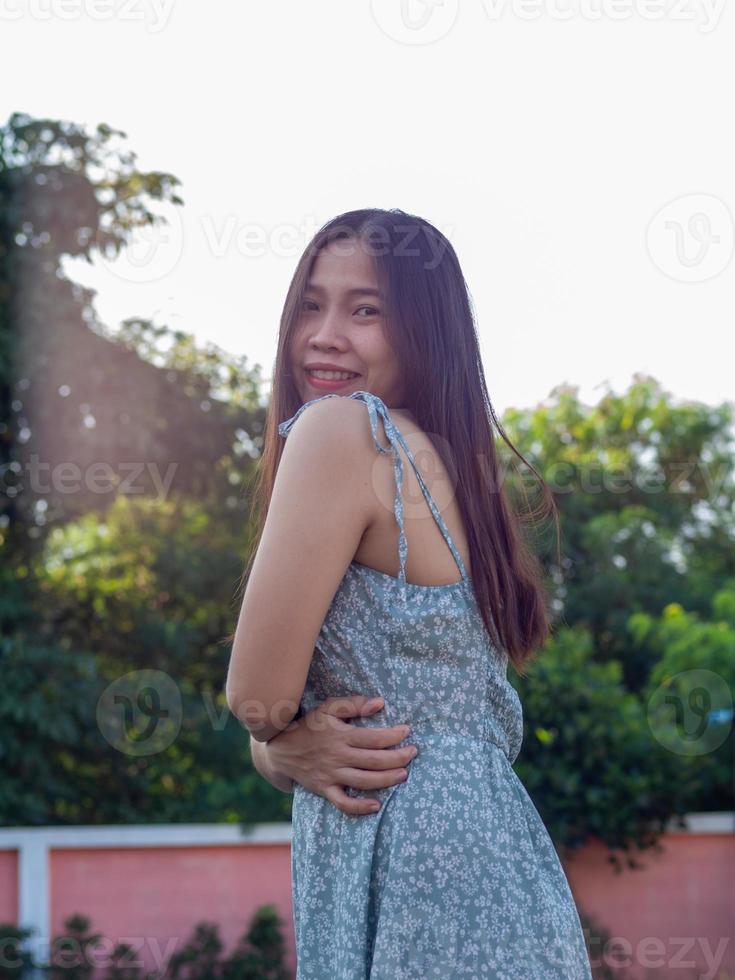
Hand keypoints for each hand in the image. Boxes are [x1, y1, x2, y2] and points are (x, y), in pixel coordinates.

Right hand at [263, 695, 417, 815]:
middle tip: (413, 753)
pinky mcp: (324, 789)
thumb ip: (353, 704)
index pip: (375, 738)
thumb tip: (379, 703)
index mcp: (341, 735)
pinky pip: (343, 803)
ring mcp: (331, 775)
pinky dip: (360, 807)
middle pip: (375, 761)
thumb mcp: (327, 708)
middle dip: (398, 758)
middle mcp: (338, 756)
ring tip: (404, 775)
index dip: (395, 736)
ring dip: (388, 779)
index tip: (407, 732)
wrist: (280, 748)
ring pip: (365, 781)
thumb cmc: (309, 725)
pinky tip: (376, 805)